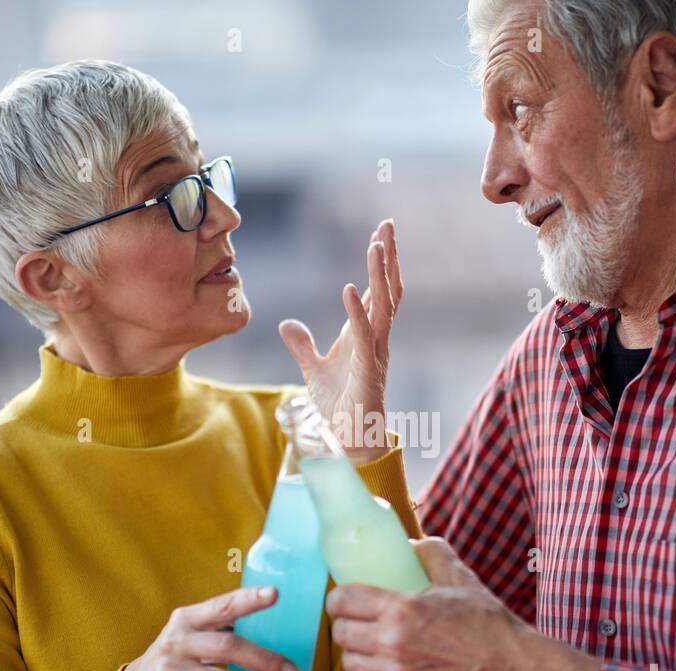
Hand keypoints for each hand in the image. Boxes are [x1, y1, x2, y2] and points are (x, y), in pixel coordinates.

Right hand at [100, 586, 300, 670]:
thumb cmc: (178, 655)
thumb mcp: (190, 633)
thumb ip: (221, 627)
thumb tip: (277, 625)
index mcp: (187, 619)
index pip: (221, 606)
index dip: (248, 600)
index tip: (275, 594)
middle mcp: (177, 644)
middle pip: (228, 648)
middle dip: (265, 661)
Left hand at [279, 219, 402, 465]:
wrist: (347, 440)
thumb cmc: (338, 406)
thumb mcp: (314, 369)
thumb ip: (302, 345)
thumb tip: (286, 324)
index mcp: (366, 335)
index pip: (378, 291)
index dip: (381, 263)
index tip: (381, 233)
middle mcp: (377, 339)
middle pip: (388, 290)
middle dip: (389, 257)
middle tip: (388, 224)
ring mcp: (376, 354)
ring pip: (384, 306)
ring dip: (380, 275)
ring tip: (376, 245)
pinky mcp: (369, 371)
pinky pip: (365, 335)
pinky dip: (358, 311)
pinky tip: (350, 288)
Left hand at [325, 538, 526, 670]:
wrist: (507, 668)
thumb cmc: (485, 623)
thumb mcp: (458, 575)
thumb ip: (429, 552)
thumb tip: (408, 545)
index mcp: (401, 609)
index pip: (343, 600)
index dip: (338, 596)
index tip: (344, 596)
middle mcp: (392, 643)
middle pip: (341, 632)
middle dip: (345, 622)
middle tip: (358, 617)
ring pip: (348, 662)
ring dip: (355, 650)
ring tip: (368, 642)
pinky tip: (380, 664)